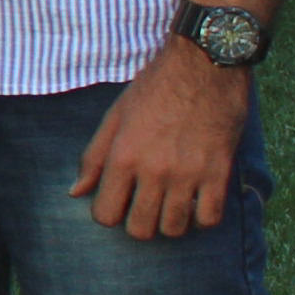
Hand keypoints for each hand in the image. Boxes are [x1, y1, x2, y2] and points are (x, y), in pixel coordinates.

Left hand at [72, 37, 246, 240]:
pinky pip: (211, 217)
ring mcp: (188, 173)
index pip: (106, 214)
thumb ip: (94, 157)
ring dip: (170, 223)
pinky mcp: (219, 172)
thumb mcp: (115, 117)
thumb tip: (75, 192)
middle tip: (144, 207)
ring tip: (170, 205)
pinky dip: (203, 217)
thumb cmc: (155, 88)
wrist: (204, 66)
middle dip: (138, 223)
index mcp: (123, 157)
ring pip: (174, 228)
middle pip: (140, 228)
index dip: (109, 214)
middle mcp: (154, 170)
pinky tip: (197, 202)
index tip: (118, 203)